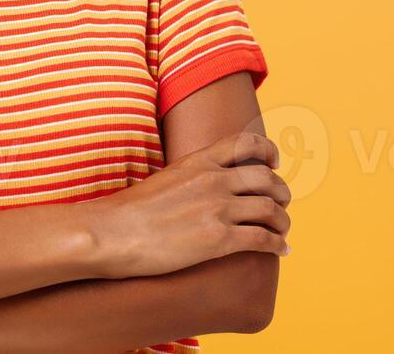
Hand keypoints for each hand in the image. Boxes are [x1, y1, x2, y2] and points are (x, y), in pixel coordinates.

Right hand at [83, 130, 291, 278]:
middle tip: (281, 204)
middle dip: (281, 192)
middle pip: (267, 179)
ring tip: (282, 231)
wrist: (110, 233)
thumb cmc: (130, 212)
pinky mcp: (218, 240)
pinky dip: (277, 244)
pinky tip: (280, 251)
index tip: (275, 163)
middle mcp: (215, 180)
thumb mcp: (167, 178)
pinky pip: (261, 239)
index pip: (247, 143)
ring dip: (283, 221)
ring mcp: (218, 209)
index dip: (269, 152)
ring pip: (271, 210)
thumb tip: (206, 185)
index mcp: (200, 161)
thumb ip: (192, 177)